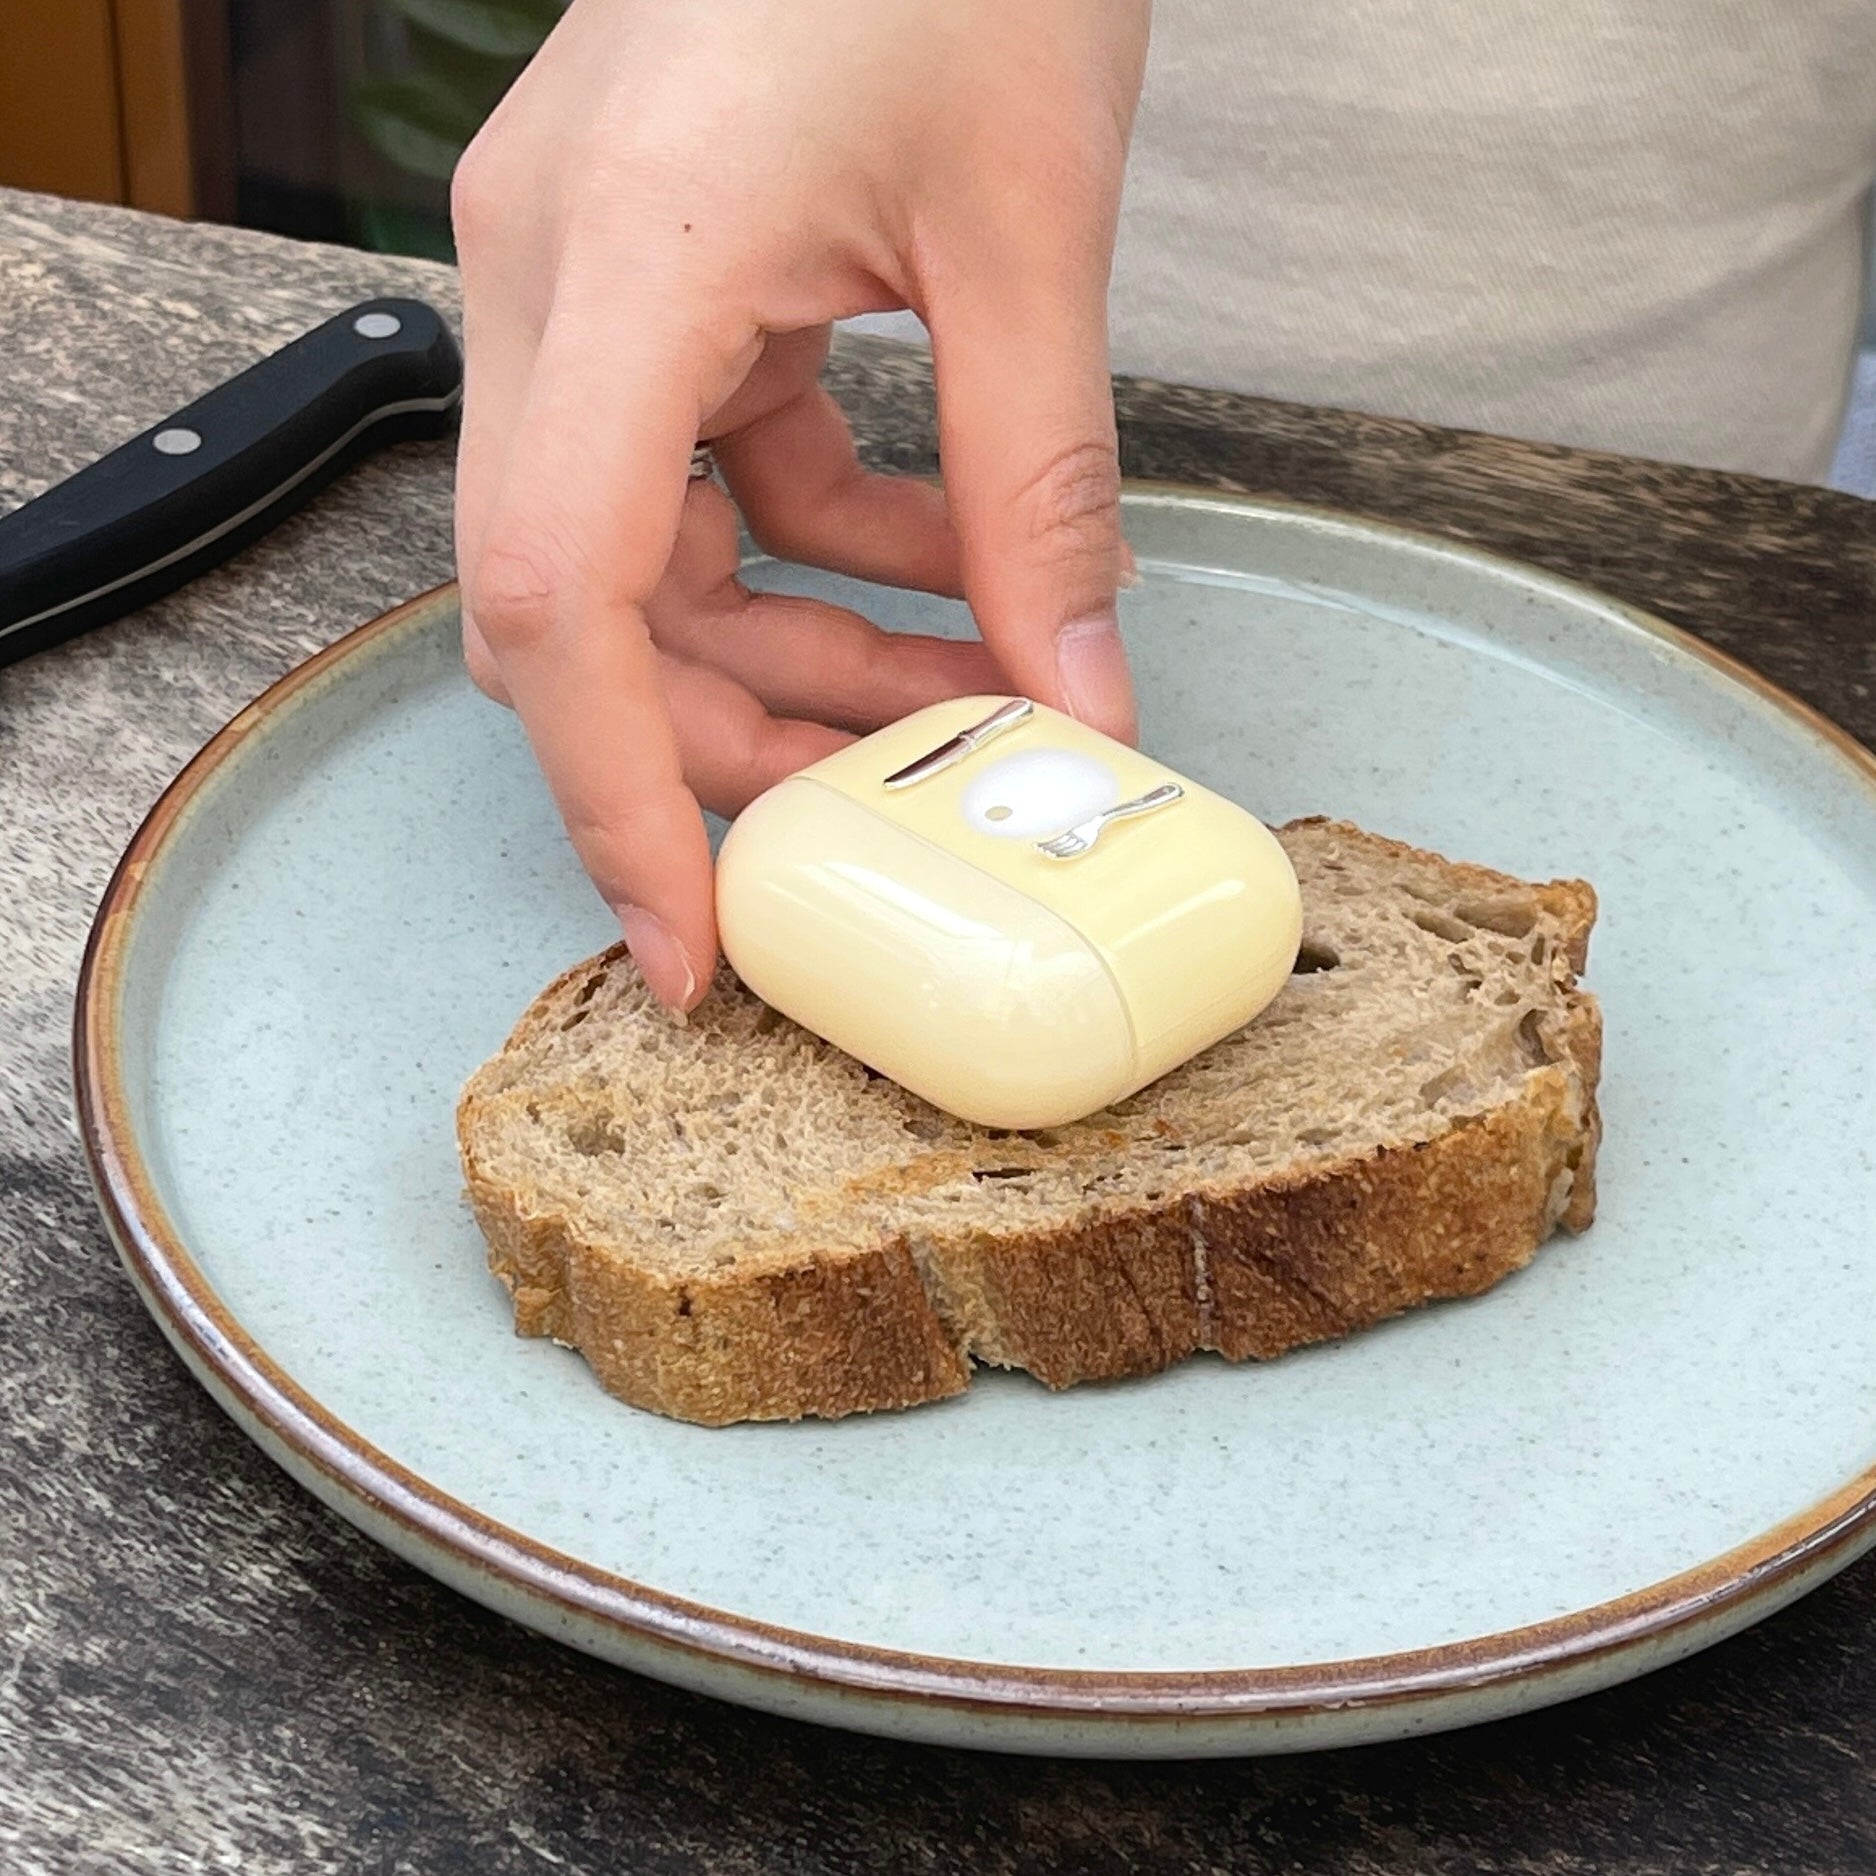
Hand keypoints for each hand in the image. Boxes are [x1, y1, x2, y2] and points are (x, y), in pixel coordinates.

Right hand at [451, 0, 1148, 1007]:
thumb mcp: (1030, 226)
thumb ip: (1042, 489)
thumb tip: (1075, 701)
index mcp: (617, 261)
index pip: (561, 597)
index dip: (618, 802)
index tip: (693, 943)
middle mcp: (553, 282)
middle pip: (591, 608)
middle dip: (745, 736)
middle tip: (904, 811)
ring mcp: (588, 280)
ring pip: (648, 560)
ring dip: (801, 653)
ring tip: (971, 697)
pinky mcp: (652, 279)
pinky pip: (707, 475)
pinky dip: (820, 551)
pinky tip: (949, 572)